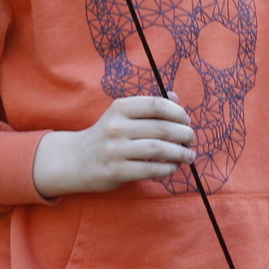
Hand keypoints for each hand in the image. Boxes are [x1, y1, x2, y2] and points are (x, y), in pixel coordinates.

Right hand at [32, 96, 194, 196]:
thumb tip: (176, 97)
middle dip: (184, 134)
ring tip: (189, 155)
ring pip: (159, 149)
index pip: (156, 105)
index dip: (178, 112)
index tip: (186, 120)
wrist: (77, 160)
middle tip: (191, 138)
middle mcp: (116, 126)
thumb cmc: (108, 135)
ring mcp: (115, 149)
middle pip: (161, 128)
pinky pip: (150, 169)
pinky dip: (168, 168)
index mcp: (120, 107)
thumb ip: (149, 106)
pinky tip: (173, 167)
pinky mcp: (116, 171)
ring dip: (180, 153)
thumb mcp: (122, 115)